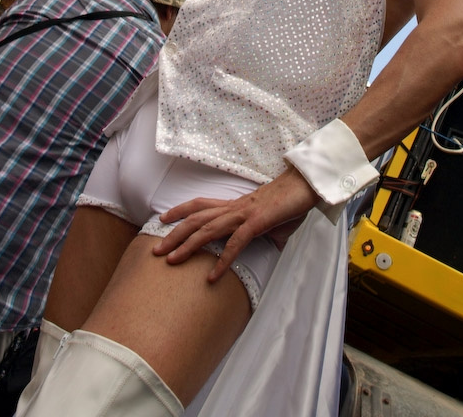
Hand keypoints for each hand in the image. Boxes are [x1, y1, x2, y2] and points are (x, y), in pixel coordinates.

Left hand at [152, 166, 318, 281]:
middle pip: (196, 218)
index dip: (180, 211)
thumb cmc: (290, 203)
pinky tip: (212, 277)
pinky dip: (222, 261)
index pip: (201, 205)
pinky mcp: (257, 223)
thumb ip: (267, 234)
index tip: (163, 220)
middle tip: (155, 250)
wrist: (306, 186)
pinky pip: (235, 243)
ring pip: (208, 229)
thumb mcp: (273, 222)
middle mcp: (234, 208)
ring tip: (172, 261)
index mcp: (235, 206)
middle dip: (174, 234)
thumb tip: (272, 246)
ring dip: (188, 246)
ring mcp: (244, 214)